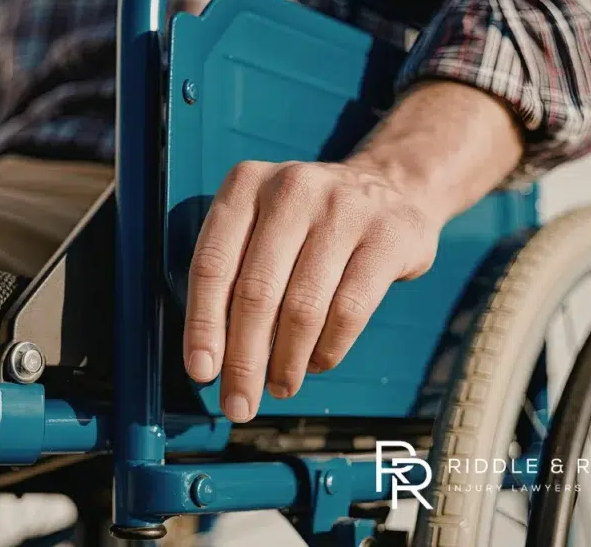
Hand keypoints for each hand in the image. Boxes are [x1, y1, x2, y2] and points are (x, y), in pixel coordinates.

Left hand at [181, 82, 523, 423]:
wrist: (389, 188)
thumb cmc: (306, 225)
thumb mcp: (261, 227)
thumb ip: (233, 278)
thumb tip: (212, 363)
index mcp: (245, 185)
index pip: (212, 265)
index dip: (202, 325)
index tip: (202, 373)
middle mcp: (291, 189)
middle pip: (256, 292)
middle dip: (244, 361)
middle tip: (238, 404)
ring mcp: (343, 209)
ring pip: (303, 307)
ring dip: (287, 362)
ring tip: (280, 386)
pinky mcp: (388, 236)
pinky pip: (349, 310)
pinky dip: (328, 349)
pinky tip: (317, 363)